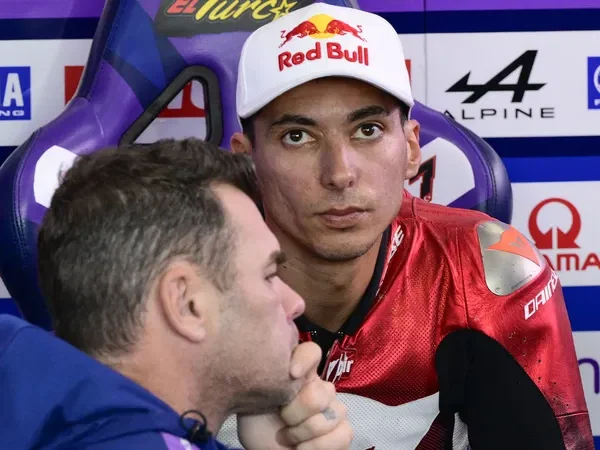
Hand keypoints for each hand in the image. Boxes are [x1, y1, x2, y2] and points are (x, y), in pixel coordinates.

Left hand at [237, 342, 352, 449]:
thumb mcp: (250, 399)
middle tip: (282, 420)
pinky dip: (320, 447)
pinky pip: (344, 433)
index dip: (305, 359)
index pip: (311, 351)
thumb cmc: (257, 423)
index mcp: (298, 372)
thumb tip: (273, 370)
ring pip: (334, 413)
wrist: (265, 448)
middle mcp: (319, 385)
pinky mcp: (343, 430)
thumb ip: (263, 380)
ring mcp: (333, 407)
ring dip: (305, 433)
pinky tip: (303, 448)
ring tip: (290, 438)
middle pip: (320, 392)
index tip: (291, 374)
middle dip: (295, 413)